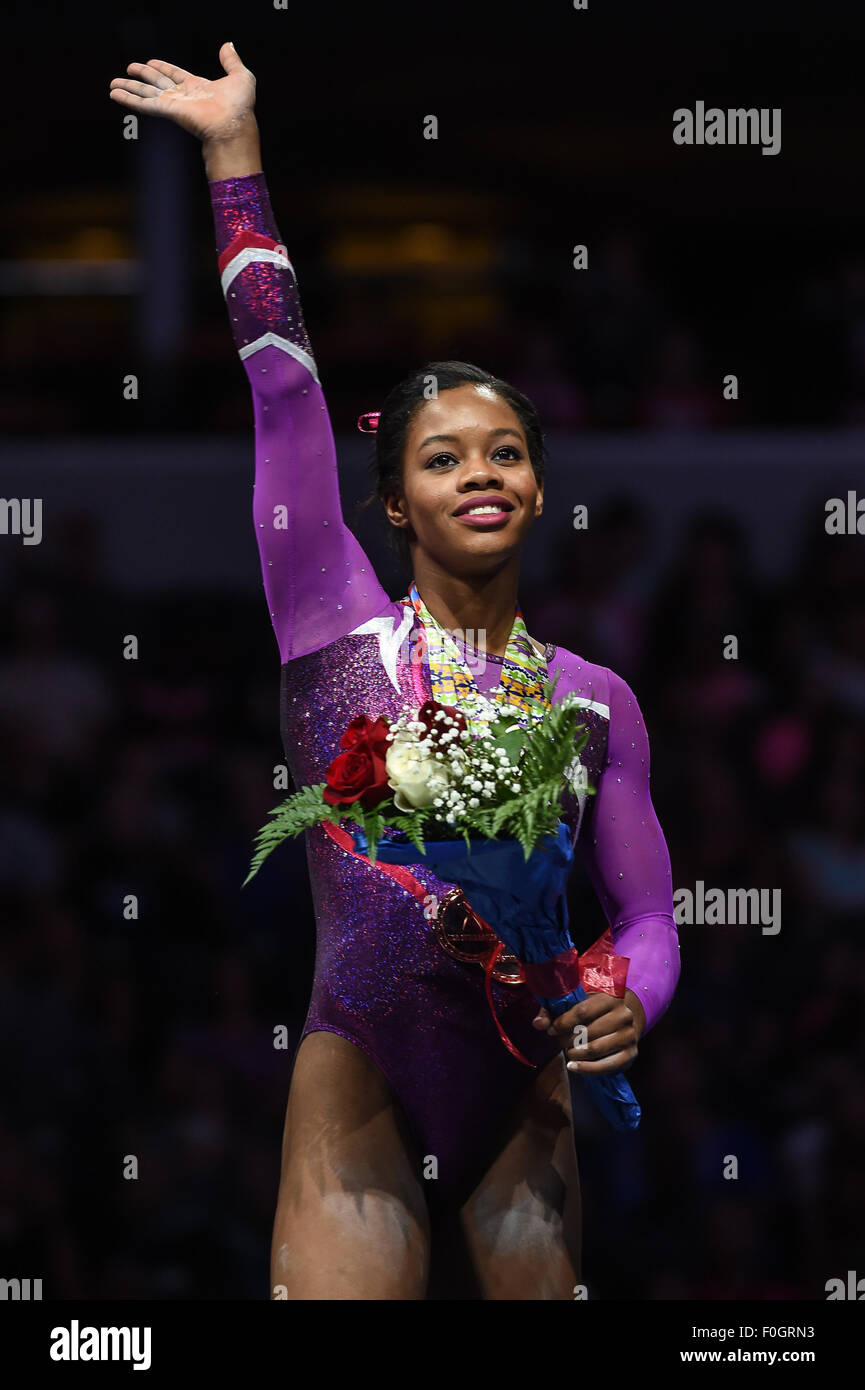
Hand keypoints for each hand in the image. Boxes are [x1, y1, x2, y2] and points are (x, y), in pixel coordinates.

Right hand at [108, 41, 255, 143]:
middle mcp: (184, 97)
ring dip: (129, 89)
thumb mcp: (241, 77)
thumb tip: (228, 45)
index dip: (163, 68)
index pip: (176, 75)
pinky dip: (129, 100)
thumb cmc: (240, 107)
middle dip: (142, 77)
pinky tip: (116, 95)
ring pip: (146, 94)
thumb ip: (231, 61)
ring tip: (113, 84)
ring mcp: (174, 105)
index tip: (151, 62)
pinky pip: (144, 105)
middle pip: (157, 84)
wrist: (233, 124)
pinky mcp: (168, 111)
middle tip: (129, 69)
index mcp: (198, 88)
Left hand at [531, 988, 645, 1074]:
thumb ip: (554, 1011)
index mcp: (610, 997)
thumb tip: (538, 1024)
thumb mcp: (577, 1001)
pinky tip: (573, 1066)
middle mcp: (623, 1015)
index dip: (563, 1022)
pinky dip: (587, 1069)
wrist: (626, 1016)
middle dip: (569, 1040)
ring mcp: (629, 1035)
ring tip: (567, 1052)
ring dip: (576, 1054)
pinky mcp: (631, 1054)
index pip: (583, 1011)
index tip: (552, 1030)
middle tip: (560, 1042)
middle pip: (589, 1032)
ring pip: (596, 1049)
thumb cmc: (596, 1008)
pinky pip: (607, 1066)